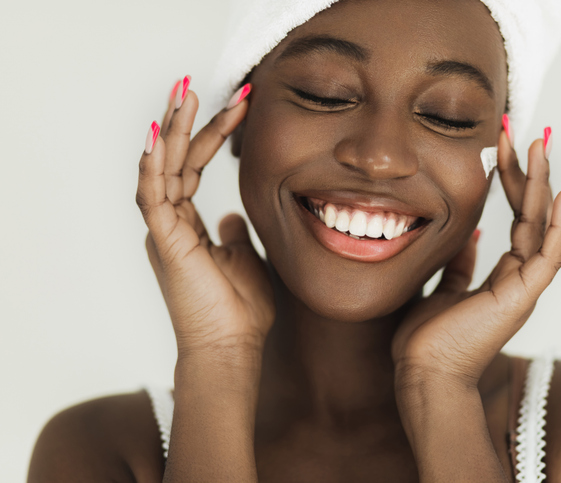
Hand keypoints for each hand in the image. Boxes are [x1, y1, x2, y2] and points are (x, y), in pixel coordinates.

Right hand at [135, 79, 273, 356]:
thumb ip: (234, 235)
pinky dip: (154, 166)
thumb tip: (234, 217)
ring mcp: (165, 231)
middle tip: (197, 84)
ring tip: (183, 93)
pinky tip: (160, 135)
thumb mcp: (244, 260)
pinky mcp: (165, 241)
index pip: (194, 170)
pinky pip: (154, 196)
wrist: (232, 348)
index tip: (238, 106)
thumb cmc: (239, 311)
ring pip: (163, 170)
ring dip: (174, 131)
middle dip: (188, 122)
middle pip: (177, 162)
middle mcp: (171, 224)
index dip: (212, 137)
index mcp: (188, 227)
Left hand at [391, 126, 560, 386]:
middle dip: (529, 171)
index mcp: (502, 275)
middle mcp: (519, 276)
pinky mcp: (521, 297)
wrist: (422, 374)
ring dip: (544, 185)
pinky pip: (548, 256)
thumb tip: (469, 232)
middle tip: (527, 133)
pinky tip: (560, 193)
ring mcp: (524, 287)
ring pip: (542, 226)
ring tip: (542, 146)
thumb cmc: (428, 339)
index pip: (514, 217)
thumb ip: (461, 262)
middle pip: (531, 214)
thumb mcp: (443, 288)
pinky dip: (557, 225)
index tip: (503, 148)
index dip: (511, 181)